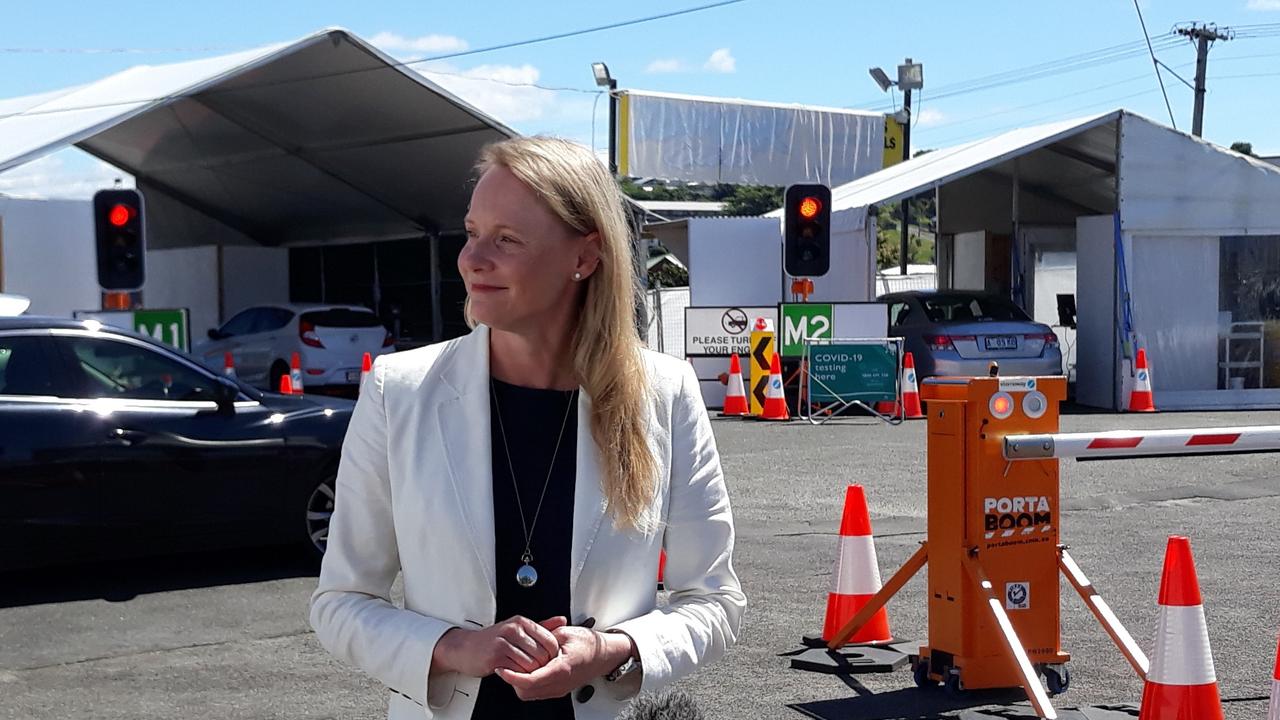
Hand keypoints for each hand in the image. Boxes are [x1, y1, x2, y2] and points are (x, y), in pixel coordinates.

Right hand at [431, 615, 560, 677]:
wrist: (465, 648)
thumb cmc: (493, 640)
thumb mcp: (518, 628)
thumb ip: (541, 626)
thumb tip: (562, 620)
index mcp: (521, 622)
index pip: (550, 639)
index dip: (552, 653)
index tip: (548, 659)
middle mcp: (513, 629)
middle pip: (542, 653)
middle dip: (543, 664)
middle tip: (536, 668)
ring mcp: (504, 642)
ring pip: (531, 663)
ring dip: (531, 671)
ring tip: (525, 670)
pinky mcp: (496, 657)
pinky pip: (518, 670)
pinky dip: (520, 675)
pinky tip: (515, 672)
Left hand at [496, 622, 633, 700]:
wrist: (604, 655)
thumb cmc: (588, 644)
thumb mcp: (564, 633)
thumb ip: (543, 637)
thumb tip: (526, 639)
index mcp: (561, 668)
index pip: (529, 680)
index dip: (511, 676)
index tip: (501, 668)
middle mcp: (560, 682)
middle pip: (526, 691)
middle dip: (512, 680)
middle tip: (506, 665)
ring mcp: (559, 688)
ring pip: (530, 694)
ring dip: (519, 683)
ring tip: (516, 666)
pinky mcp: (559, 689)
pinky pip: (537, 692)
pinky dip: (528, 683)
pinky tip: (528, 670)